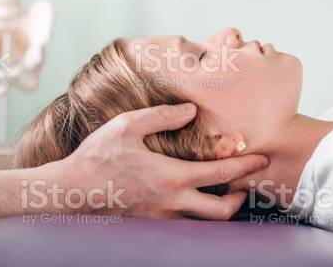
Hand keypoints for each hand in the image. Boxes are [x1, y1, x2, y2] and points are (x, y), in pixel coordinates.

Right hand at [56, 103, 268, 219]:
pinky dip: (196, 211)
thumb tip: (190, 110)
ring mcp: (161, 216)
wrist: (71, 192)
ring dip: (219, 206)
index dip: (245, 166)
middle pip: (221, 211)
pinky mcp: (150, 223)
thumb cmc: (97, 157)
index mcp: (171, 176)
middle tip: (246, 185)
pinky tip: (191, 196)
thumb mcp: (126, 126)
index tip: (261, 159)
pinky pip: (184, 221)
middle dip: (240, 199)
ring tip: (222, 190)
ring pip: (203, 220)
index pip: (220, 174)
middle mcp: (171, 202)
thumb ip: (161, 116)